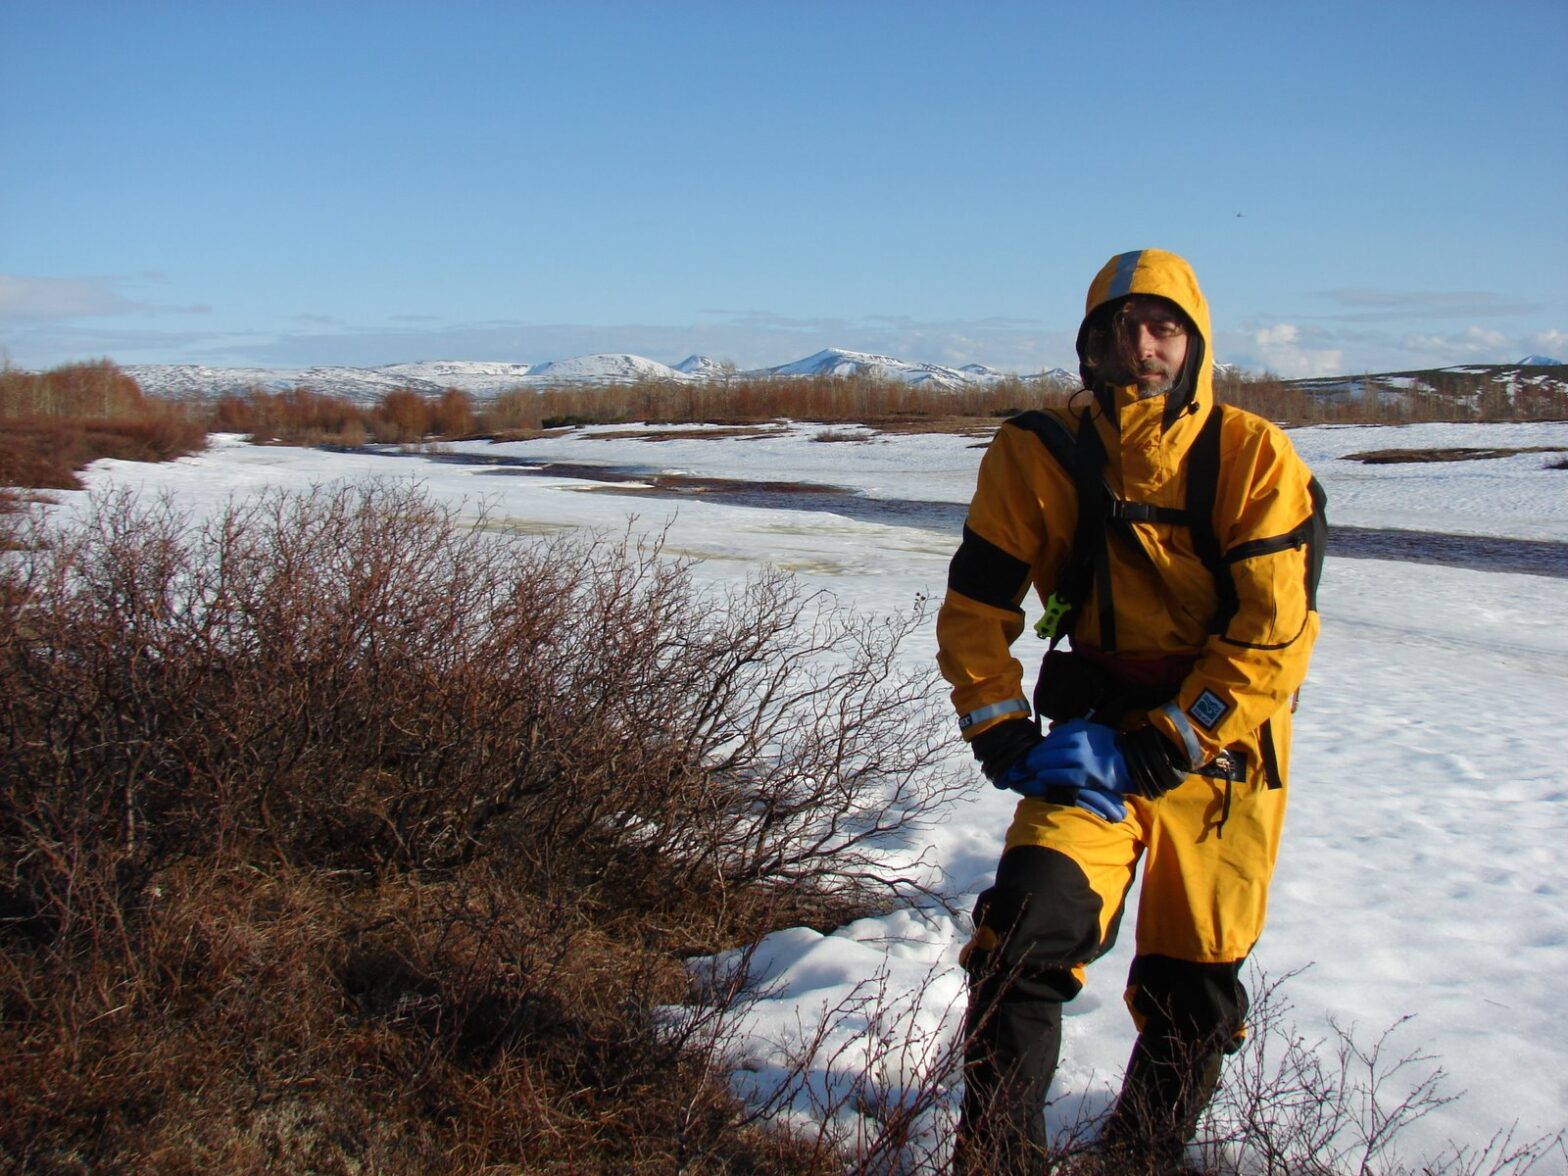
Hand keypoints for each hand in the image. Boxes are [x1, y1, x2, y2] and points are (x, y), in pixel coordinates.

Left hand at [996, 719, 1130, 820]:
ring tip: (1031, 772)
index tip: (1033, 752)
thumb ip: (1075, 726)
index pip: (1052, 737)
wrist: (1130, 763)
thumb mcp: (1094, 729)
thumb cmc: (1111, 746)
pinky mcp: (1083, 775)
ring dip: (1038, 768)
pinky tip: (1042, 778)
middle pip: (1047, 750)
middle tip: (1025, 764)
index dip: (1040, 747)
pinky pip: (1059, 776)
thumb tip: (1054, 728)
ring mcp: (1079, 758)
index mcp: (1078, 729)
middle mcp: (1077, 741)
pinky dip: (1048, 777)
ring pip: (1050, 762)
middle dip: (1034, 758)